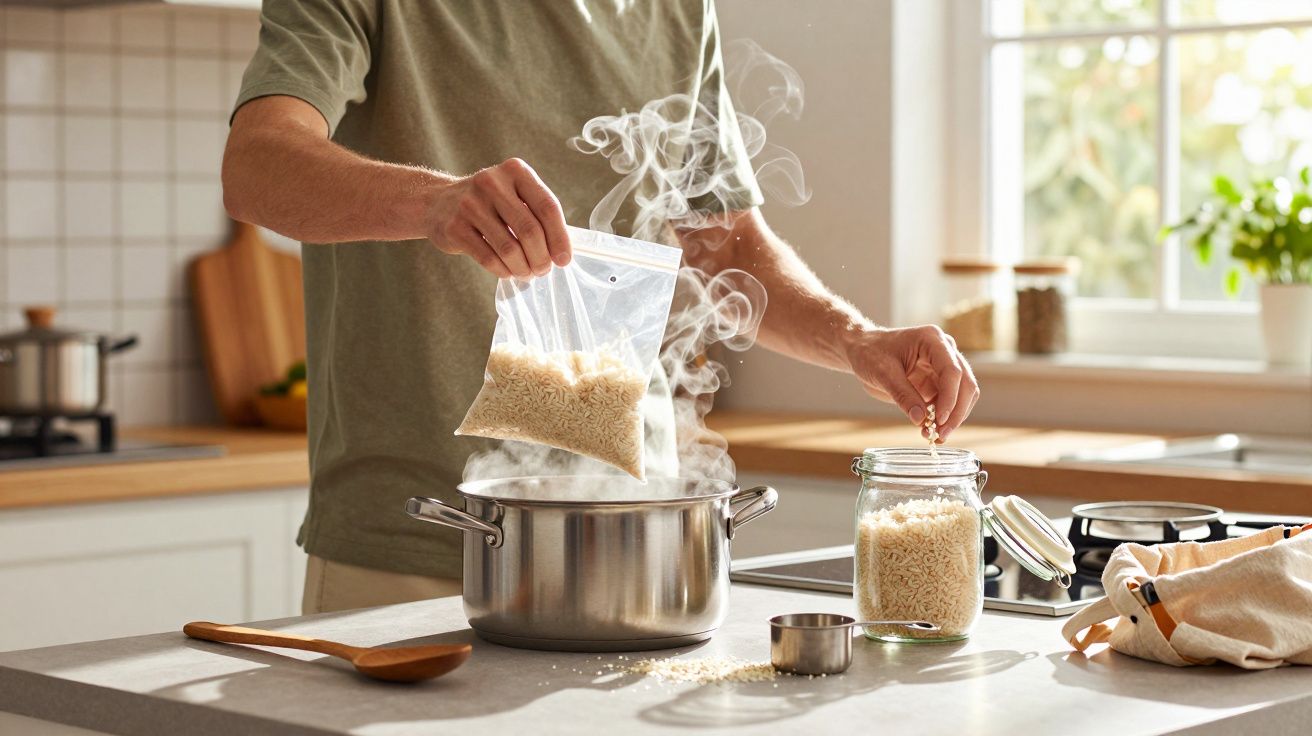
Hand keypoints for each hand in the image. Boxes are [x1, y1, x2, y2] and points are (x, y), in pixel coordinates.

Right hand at [426, 158, 570, 278]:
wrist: (436, 202)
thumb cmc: (488, 204)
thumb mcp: (513, 195)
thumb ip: (537, 215)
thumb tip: (562, 252)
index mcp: (515, 171)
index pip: (548, 206)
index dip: (560, 237)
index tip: (564, 259)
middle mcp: (492, 183)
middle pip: (530, 230)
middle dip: (542, 258)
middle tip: (543, 270)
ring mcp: (470, 204)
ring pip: (510, 248)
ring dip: (523, 268)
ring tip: (527, 273)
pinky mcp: (455, 228)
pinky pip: (489, 258)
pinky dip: (503, 270)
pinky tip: (508, 271)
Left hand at [844, 325, 979, 442]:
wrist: (863, 350)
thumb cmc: (871, 353)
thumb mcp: (883, 373)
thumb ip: (903, 395)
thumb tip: (920, 419)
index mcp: (932, 340)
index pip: (951, 370)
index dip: (950, 397)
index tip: (939, 420)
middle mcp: (944, 351)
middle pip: (965, 383)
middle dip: (956, 412)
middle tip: (941, 434)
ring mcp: (943, 367)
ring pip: (962, 395)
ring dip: (952, 418)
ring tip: (935, 436)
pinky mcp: (938, 382)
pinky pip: (948, 402)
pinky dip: (943, 418)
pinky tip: (930, 431)